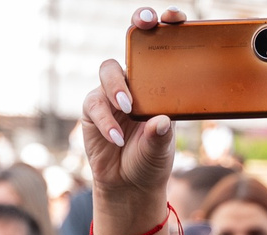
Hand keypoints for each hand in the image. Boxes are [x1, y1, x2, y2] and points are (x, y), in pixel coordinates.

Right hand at [83, 14, 181, 222]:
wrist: (129, 185)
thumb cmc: (151, 159)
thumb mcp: (163, 151)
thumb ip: (161, 137)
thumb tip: (161, 122)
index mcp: (159, 84)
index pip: (163, 47)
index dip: (166, 26)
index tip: (174, 18)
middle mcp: (136, 81)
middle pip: (132, 41)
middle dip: (138, 25)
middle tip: (145, 22)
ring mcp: (112, 91)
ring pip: (109, 69)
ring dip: (117, 85)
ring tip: (128, 108)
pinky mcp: (92, 108)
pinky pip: (95, 103)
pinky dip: (105, 120)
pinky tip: (116, 137)